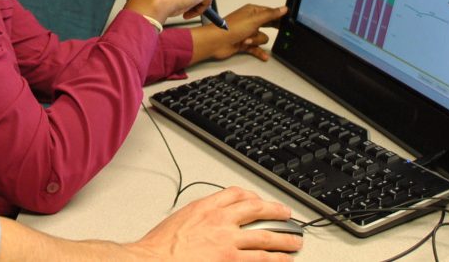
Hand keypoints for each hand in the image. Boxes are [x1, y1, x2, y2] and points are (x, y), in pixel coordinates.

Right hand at [128, 187, 302, 259]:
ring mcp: (228, 241)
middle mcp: (220, 220)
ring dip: (283, 238)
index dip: (252, 196)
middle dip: (275, 211)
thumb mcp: (179, 219)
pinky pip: (260, 258)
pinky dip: (275, 259)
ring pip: (264, 235)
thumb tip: (207, 219)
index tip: (258, 200)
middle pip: (256, 209)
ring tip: (294, 240)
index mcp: (205, 207)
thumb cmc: (160, 246)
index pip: (236, 193)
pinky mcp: (231, 260)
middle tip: (286, 214)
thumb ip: (198, 216)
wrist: (153, 260)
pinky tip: (284, 260)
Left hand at [190, 4, 287, 64]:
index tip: (288, 21)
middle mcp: (250, 21)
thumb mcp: (254, 20)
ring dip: (256, 41)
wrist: (216, 42)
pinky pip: (256, 48)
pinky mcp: (244, 43)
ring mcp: (247, 33)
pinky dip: (259, 52)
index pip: (270, 13)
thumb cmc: (230, 28)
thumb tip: (283, 8)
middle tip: (282, 32)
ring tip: (247, 40)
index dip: (278, 17)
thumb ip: (270, 15)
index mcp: (252, 11)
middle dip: (270, 30)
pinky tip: (264, 56)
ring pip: (262, 38)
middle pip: (268, 25)